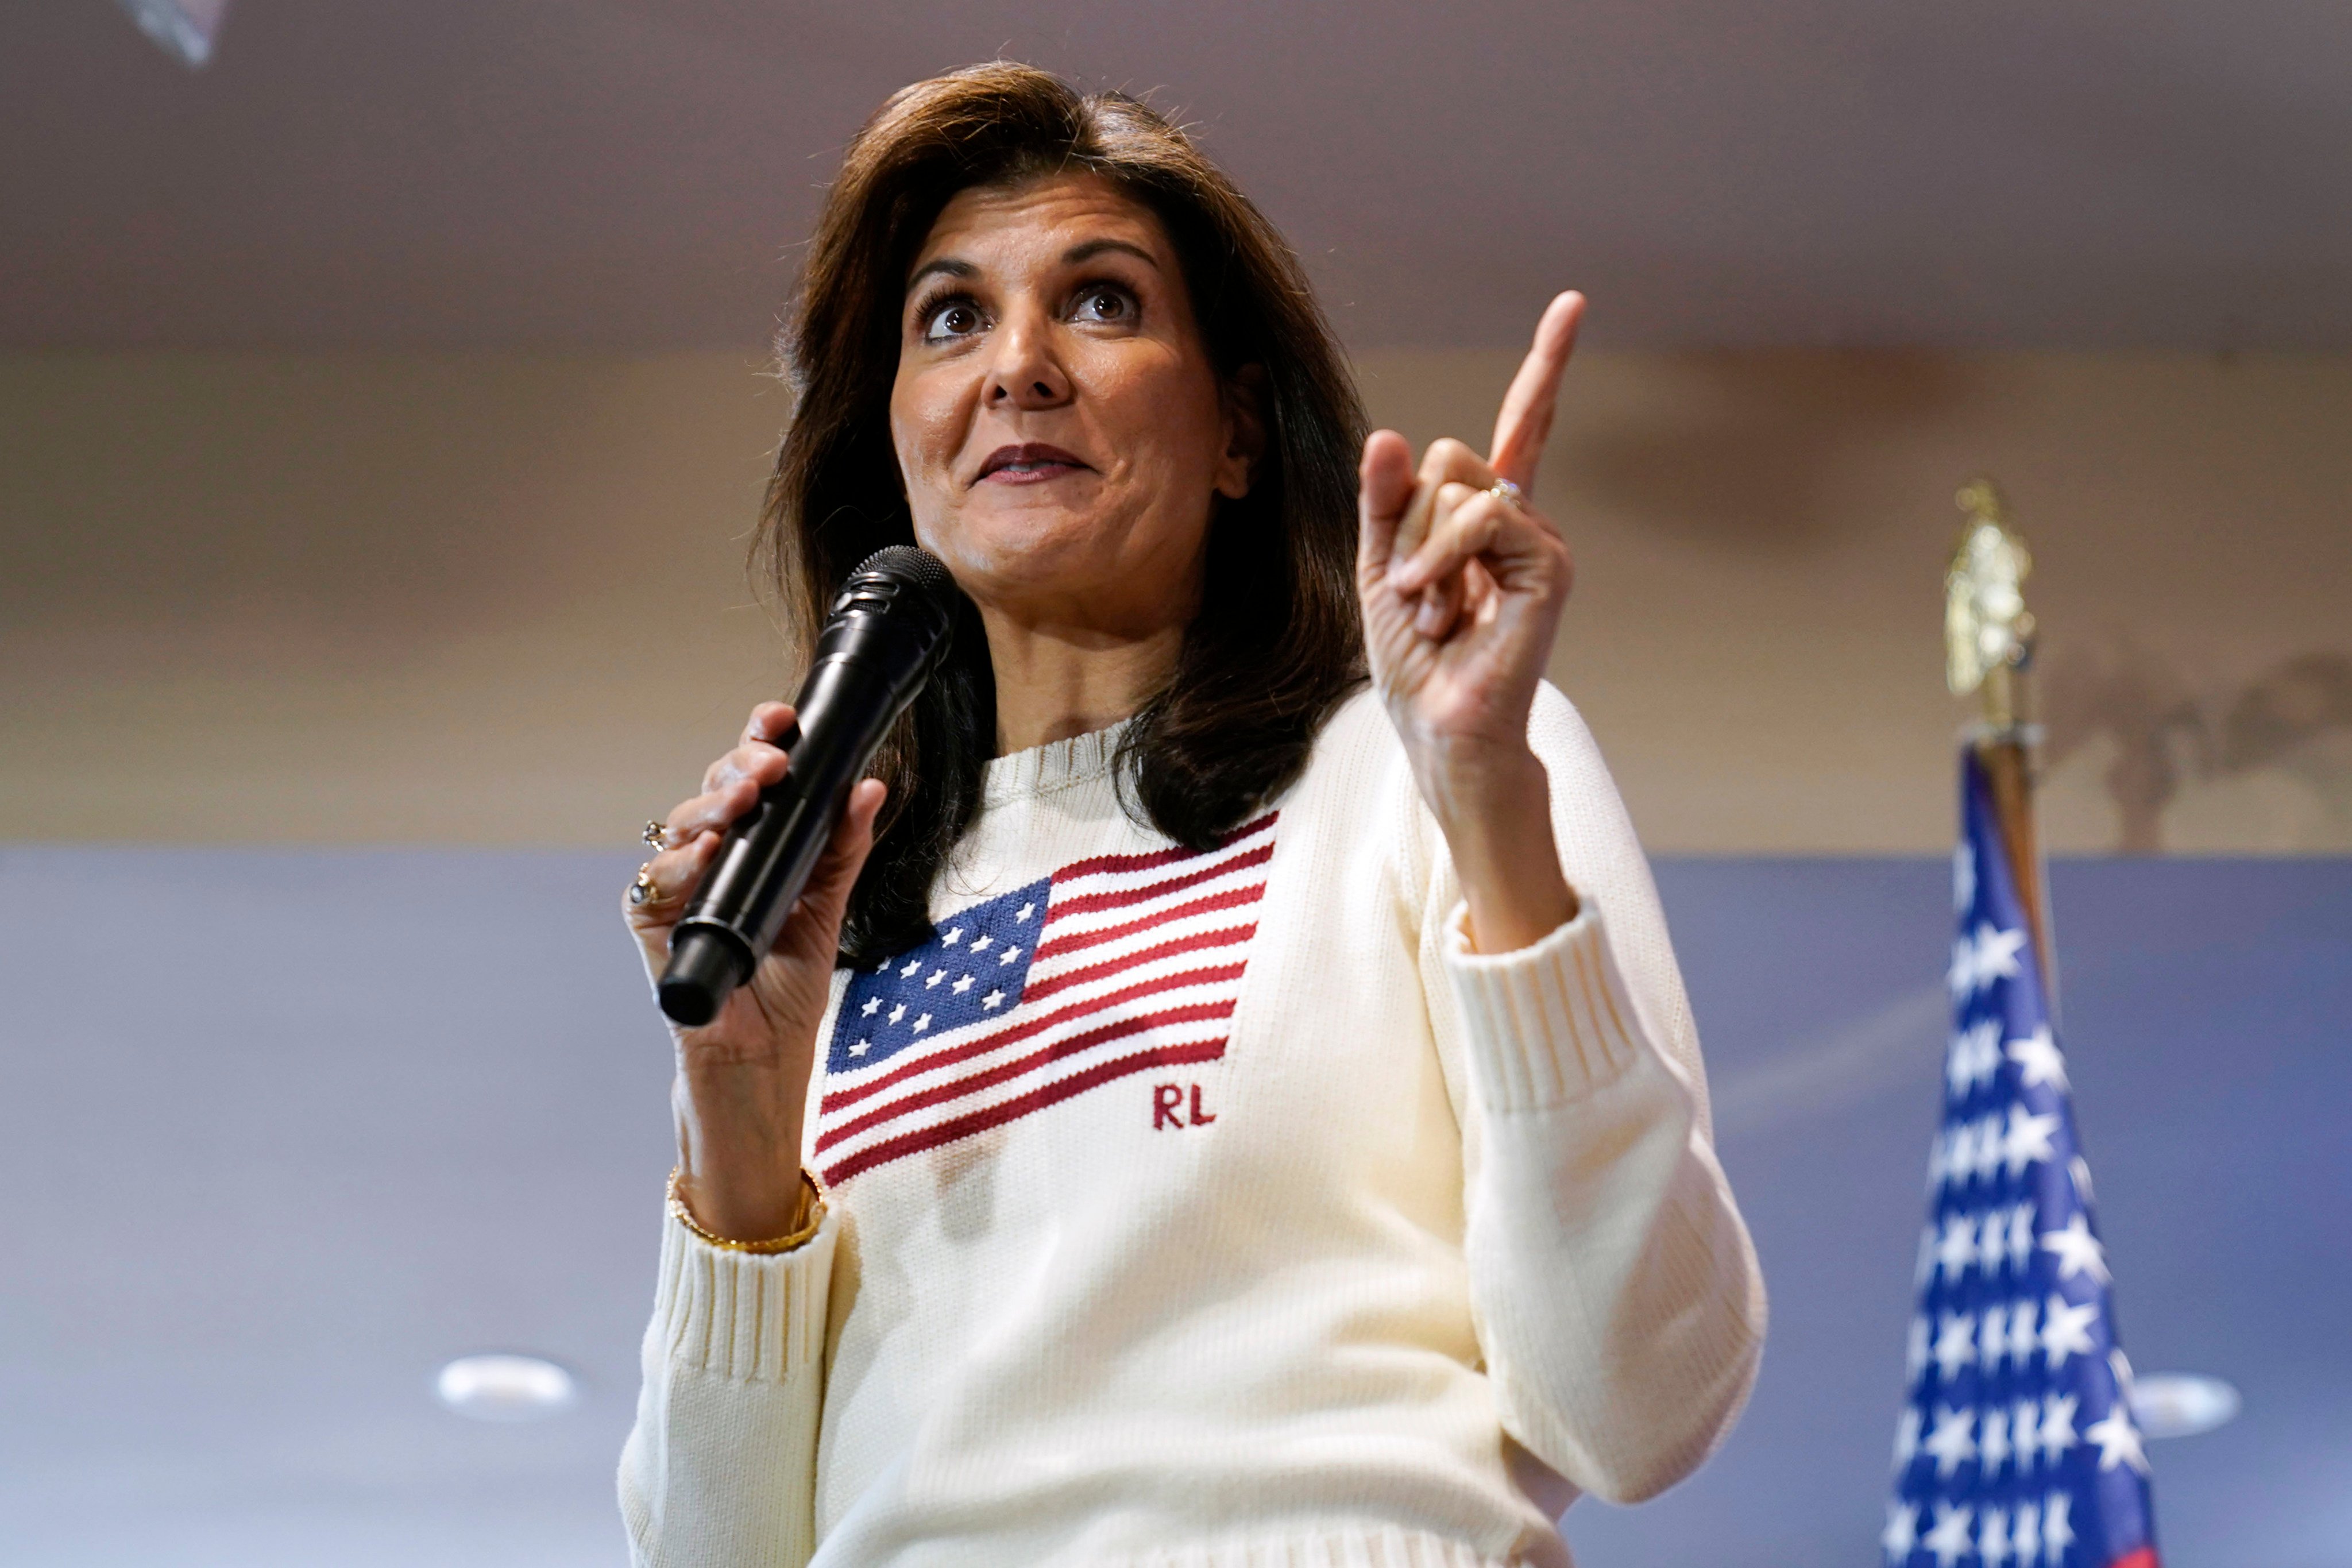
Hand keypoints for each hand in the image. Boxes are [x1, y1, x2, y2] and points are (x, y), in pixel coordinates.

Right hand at [624, 701, 885, 1239]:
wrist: (762, 1066)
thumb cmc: (786, 993)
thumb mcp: (827, 912)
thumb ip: (843, 851)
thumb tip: (870, 786)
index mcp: (750, 850)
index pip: (748, 783)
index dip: (758, 744)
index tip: (781, 719)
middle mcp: (708, 862)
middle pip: (711, 794)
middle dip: (738, 768)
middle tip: (770, 764)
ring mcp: (676, 893)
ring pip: (679, 828)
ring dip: (712, 807)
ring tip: (746, 798)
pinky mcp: (653, 930)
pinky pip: (653, 885)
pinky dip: (679, 866)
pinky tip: (706, 852)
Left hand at [1357, 291, 1583, 950]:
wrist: (1440, 728)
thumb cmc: (1413, 660)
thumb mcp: (1380, 565)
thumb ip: (1384, 501)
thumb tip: (1391, 435)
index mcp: (1485, 516)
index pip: (1521, 426)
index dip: (1547, 365)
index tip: (1574, 304)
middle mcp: (1521, 520)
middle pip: (1450, 458)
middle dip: (1408, 520)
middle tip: (1416, 594)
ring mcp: (1541, 540)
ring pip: (1458, 487)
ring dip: (1420, 552)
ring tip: (1429, 612)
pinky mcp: (1552, 566)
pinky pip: (1485, 516)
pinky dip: (1444, 559)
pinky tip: (1443, 609)